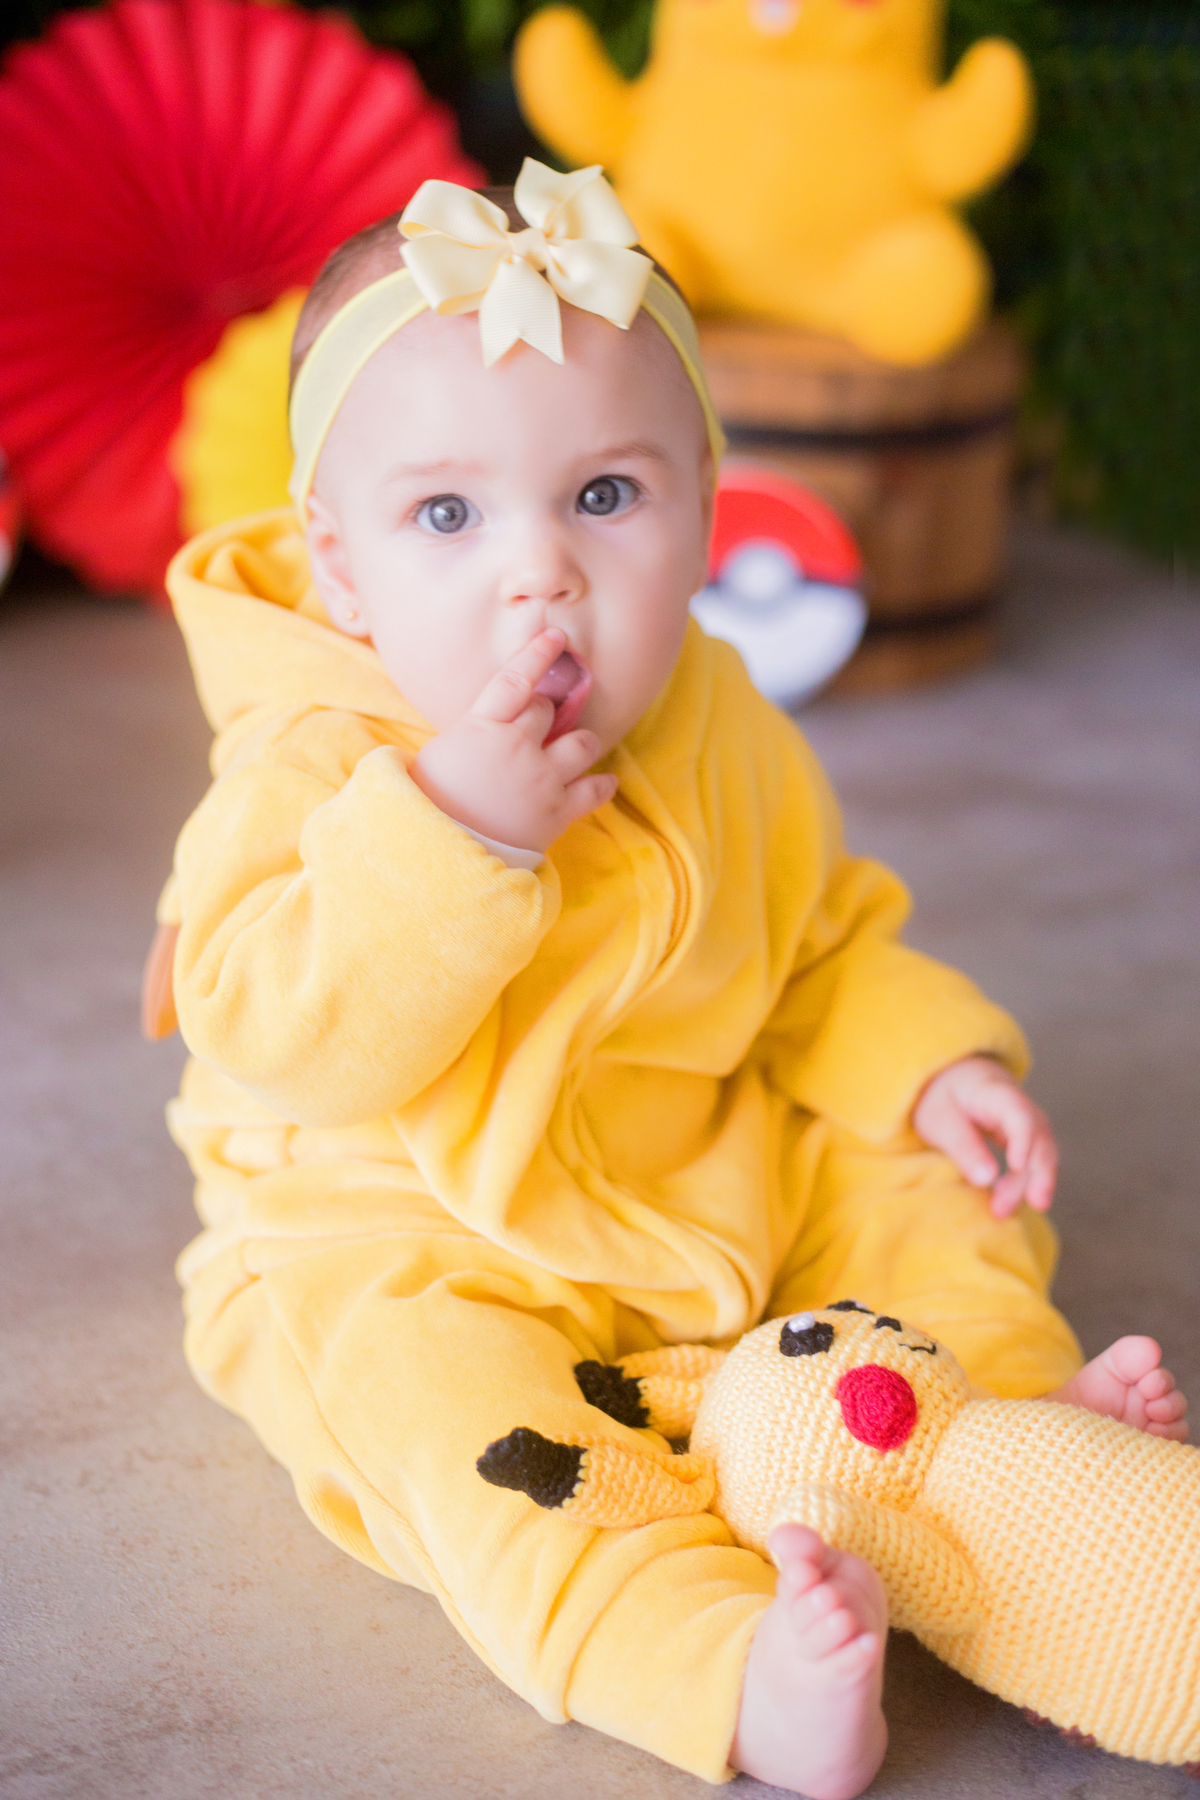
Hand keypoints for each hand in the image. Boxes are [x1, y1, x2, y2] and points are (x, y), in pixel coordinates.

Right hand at [410, 628, 616, 853]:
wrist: (444, 853)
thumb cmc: (434, 801)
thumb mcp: (443, 752)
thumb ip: (477, 730)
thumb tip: (494, 718)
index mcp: (482, 728)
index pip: (516, 679)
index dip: (537, 653)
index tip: (556, 635)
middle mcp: (517, 747)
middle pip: (547, 710)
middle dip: (543, 716)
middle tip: (532, 732)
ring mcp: (541, 779)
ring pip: (583, 743)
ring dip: (580, 743)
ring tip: (571, 752)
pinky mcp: (558, 811)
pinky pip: (596, 789)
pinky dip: (602, 784)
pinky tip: (602, 781)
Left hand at [912, 1056, 1056, 1217]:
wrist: (953, 1080)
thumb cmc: (943, 1098)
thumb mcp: (940, 1121)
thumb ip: (964, 1146)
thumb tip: (986, 1178)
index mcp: (996, 1092)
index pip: (1020, 1114)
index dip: (1023, 1140)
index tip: (1016, 1167)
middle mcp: (1022, 1105)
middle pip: (1038, 1138)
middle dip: (1029, 1175)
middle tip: (1002, 1208)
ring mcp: (1029, 1120)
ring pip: (1043, 1152)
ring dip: (1032, 1183)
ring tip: (1005, 1211)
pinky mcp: (1027, 1136)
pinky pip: (1037, 1158)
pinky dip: (1029, 1181)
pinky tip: (1012, 1201)